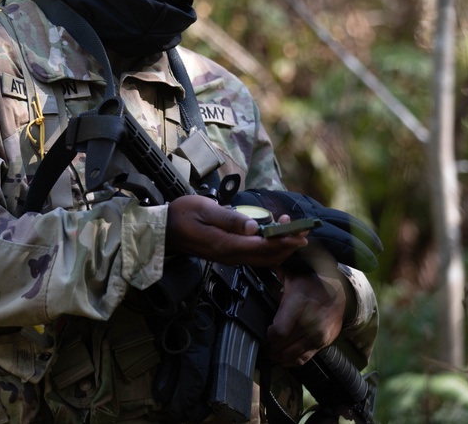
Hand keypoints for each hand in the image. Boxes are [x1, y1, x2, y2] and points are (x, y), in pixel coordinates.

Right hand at [165, 195, 307, 267]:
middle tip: (304, 229)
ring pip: (263, 259)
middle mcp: (230, 255)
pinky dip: (269, 248)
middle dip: (288, 244)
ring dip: (280, 246)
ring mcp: (229, 257)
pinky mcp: (227, 255)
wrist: (162, 230)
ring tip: (293, 231)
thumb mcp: (205, 209)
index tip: (301, 231)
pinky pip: (254, 256)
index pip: (263, 245)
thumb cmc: (181, 214)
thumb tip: (255, 227)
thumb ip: (230, 219)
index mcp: (226, 244)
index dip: (285, 239)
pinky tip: (274, 236)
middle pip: (267, 256)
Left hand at [266, 268, 346, 366]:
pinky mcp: (325, 342)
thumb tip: (253, 271)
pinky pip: (305, 358)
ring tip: (271, 352)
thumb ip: (272, 279)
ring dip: (278, 357)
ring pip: (293, 355)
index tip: (262, 335)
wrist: (339, 290)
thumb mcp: (290, 277)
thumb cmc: (310, 283)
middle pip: (284, 345)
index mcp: (299, 303)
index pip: (279, 331)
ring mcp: (319, 334)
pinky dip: (291, 361)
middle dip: (270, 348)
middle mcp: (311, 321)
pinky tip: (283, 358)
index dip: (267, 337)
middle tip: (263, 346)